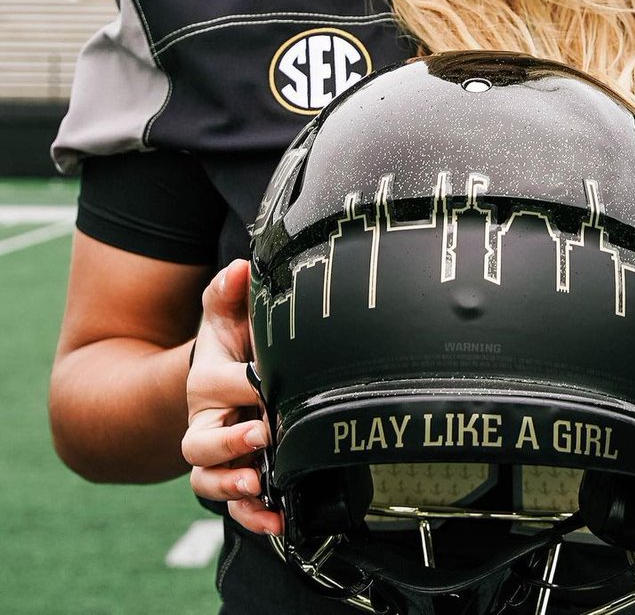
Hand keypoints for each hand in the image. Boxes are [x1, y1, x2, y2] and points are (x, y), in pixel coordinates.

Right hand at [181, 259, 282, 534]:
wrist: (223, 376)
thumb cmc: (231, 343)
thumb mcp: (227, 313)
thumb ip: (229, 291)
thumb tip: (240, 269)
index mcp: (206, 381)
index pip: (220, 385)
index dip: (245, 386)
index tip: (268, 384)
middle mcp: (206, 422)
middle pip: (199, 443)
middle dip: (228, 443)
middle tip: (262, 434)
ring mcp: (219, 454)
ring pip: (207, 480)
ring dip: (231, 485)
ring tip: (258, 482)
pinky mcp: (234, 475)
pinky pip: (234, 504)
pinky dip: (252, 516)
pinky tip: (278, 520)